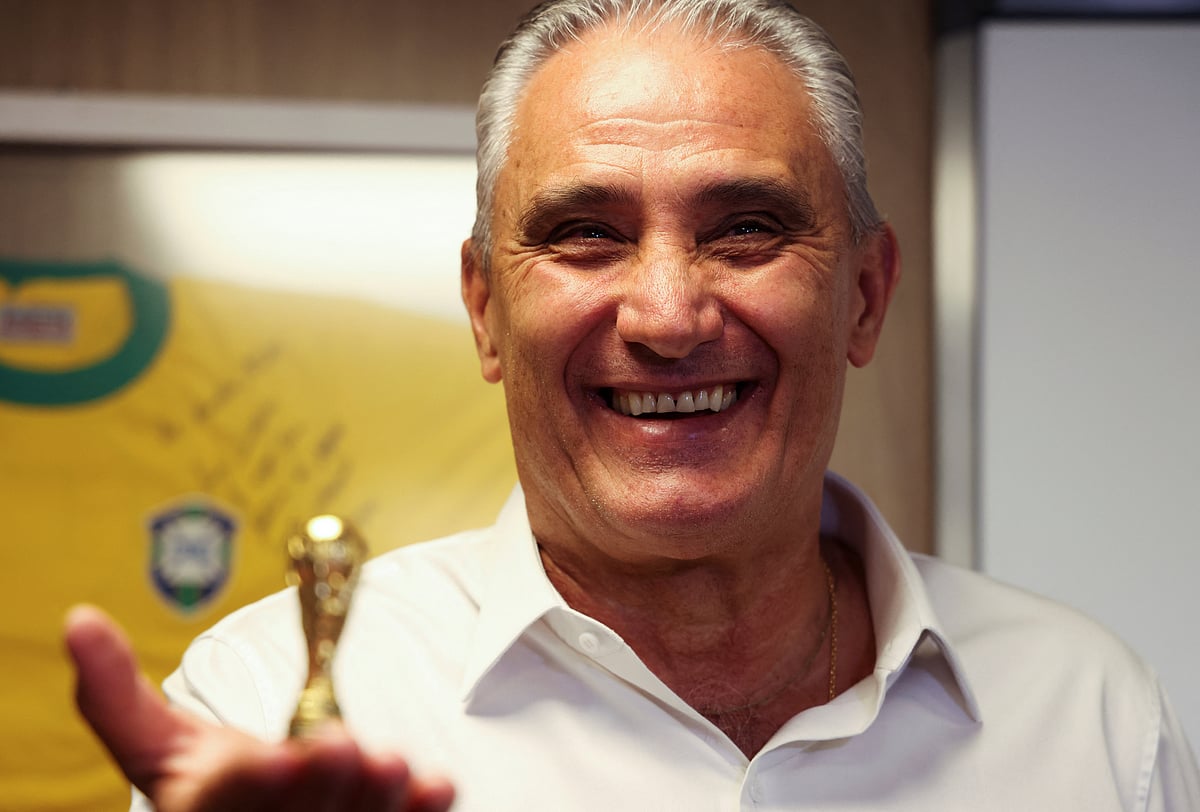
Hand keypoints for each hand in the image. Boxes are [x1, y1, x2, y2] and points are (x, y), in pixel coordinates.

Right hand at [64, 605, 454, 811]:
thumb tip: (81, 618)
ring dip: (377, 803)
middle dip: (327, 788)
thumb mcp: (156, 745)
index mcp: (201, 811)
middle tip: (355, 748)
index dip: (259, 782)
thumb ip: (116, 693)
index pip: (226, 800)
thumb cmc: (208, 787)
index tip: (290, 756)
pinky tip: (439, 788)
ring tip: (396, 764)